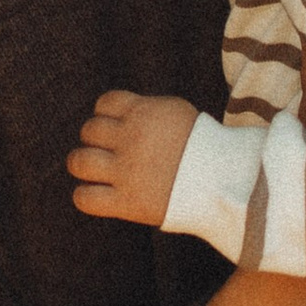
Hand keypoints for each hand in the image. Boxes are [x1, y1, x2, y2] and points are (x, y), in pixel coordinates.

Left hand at [67, 87, 199, 226]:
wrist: (227, 182)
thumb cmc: (205, 148)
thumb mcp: (178, 114)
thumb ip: (148, 111)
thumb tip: (121, 113)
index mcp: (144, 112)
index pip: (105, 103)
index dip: (106, 115)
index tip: (117, 127)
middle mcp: (131, 138)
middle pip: (89, 130)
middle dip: (95, 140)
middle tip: (109, 152)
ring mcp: (126, 171)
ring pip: (79, 162)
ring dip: (82, 164)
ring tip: (94, 171)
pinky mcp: (127, 202)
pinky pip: (84, 198)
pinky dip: (85, 196)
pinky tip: (97, 195)